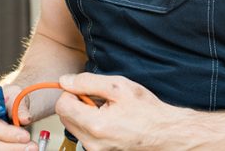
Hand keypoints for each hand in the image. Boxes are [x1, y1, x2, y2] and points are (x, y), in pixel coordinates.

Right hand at [0, 84, 36, 149]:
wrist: (7, 102)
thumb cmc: (7, 97)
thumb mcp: (15, 94)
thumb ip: (19, 105)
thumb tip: (25, 118)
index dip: (6, 133)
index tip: (24, 136)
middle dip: (11, 146)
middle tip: (31, 146)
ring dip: (12, 150)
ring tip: (30, 147)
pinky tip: (22, 148)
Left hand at [56, 73, 186, 150]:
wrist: (163, 131)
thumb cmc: (145, 109)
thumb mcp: (119, 86)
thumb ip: (88, 82)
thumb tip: (65, 81)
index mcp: (96, 125)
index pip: (62, 105)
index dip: (71, 91)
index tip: (86, 87)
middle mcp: (92, 142)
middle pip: (65, 117)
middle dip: (77, 102)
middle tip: (99, 96)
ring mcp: (95, 150)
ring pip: (73, 125)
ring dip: (83, 113)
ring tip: (106, 107)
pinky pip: (84, 134)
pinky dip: (90, 123)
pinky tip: (108, 118)